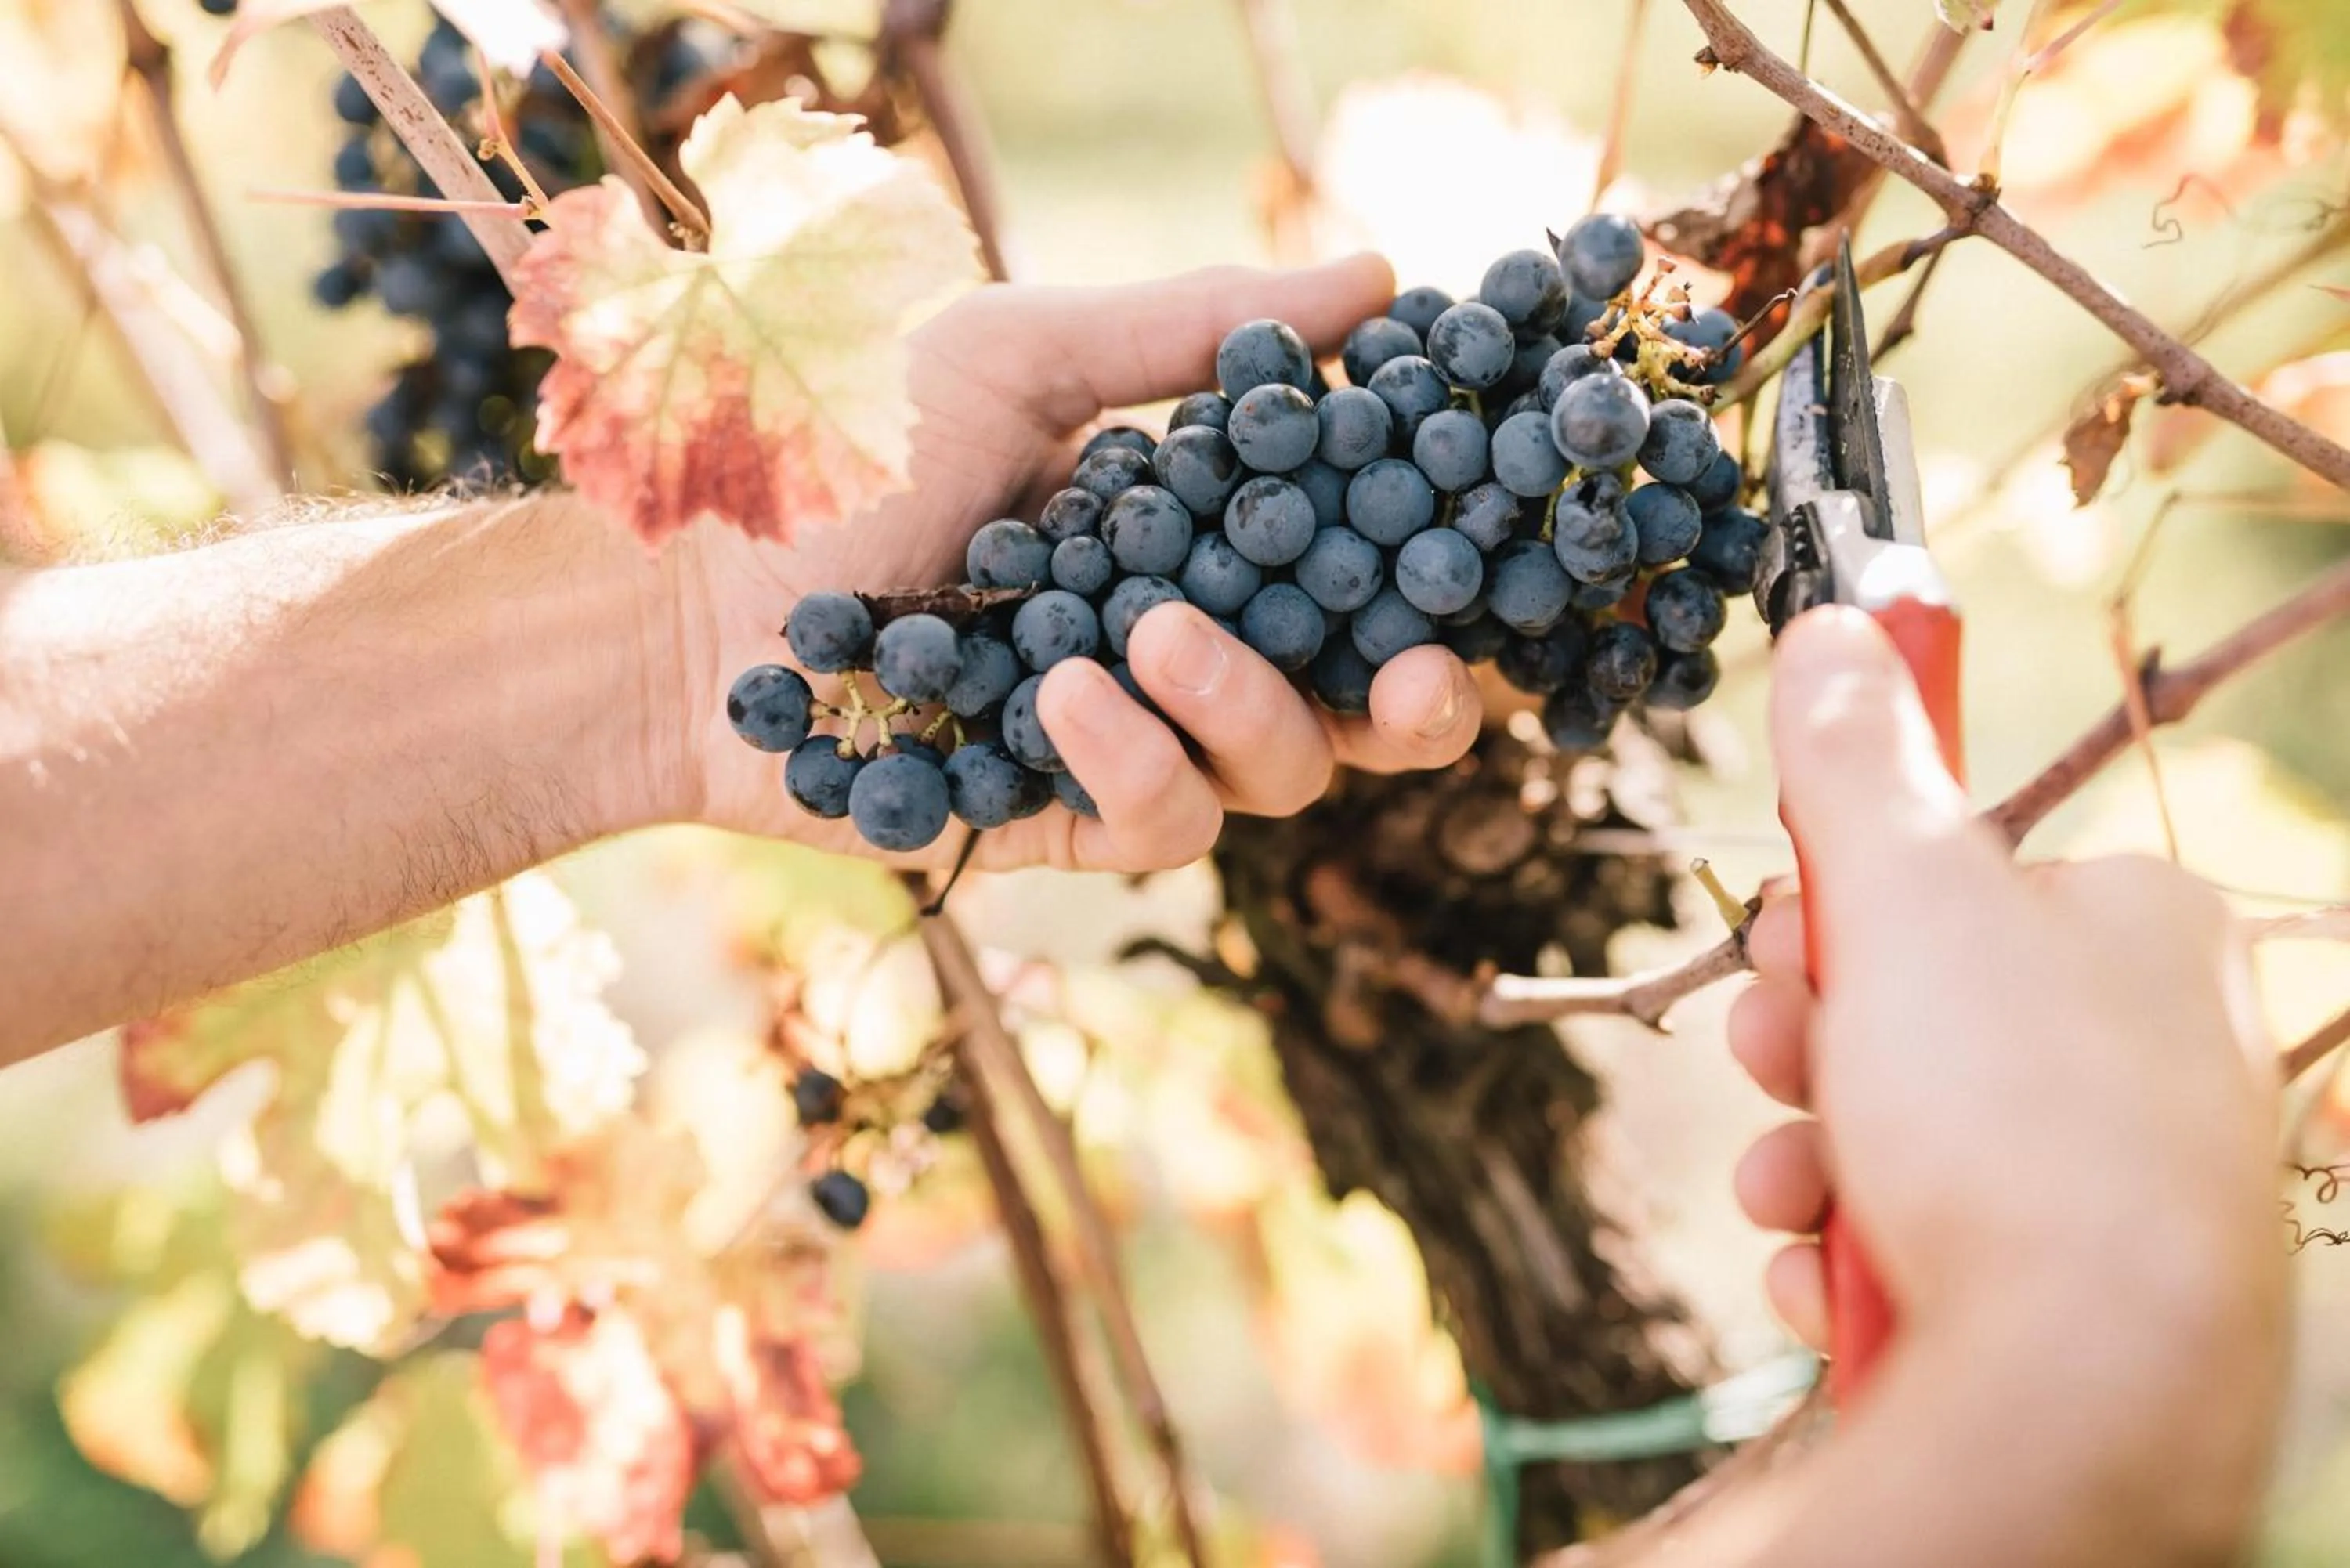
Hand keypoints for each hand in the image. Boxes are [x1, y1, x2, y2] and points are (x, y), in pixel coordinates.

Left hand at [669, 257, 1484, 869]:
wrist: (681, 587)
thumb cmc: (838, 446)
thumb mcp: (1022, 355)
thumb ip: (1195, 331)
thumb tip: (1381, 279)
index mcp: (1198, 533)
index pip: (1358, 567)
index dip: (1435, 571)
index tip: (1482, 544)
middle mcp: (1183, 645)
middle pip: (1358, 709)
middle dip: (1417, 704)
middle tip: (1415, 674)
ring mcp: (1128, 742)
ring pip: (1274, 774)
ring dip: (1243, 708)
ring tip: (1153, 637)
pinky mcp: (1060, 823)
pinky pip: (1160, 823)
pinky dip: (1130, 759)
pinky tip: (1063, 698)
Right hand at [1722, 607, 2286, 1551]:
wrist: (2091, 1391)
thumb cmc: (2015, 1118)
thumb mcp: (1904, 895)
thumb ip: (1858, 763)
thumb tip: (1838, 622)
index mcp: (2142, 929)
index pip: (1962, 873)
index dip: (1842, 899)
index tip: (1781, 927)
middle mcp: (2153, 1049)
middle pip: (1919, 1008)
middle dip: (1809, 1044)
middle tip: (1778, 1062)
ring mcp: (2122, 1187)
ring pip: (1909, 1135)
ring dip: (1812, 1156)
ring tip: (1792, 1197)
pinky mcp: (2080, 1302)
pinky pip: (1934, 1246)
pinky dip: (1861, 1255)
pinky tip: (1837, 1282)